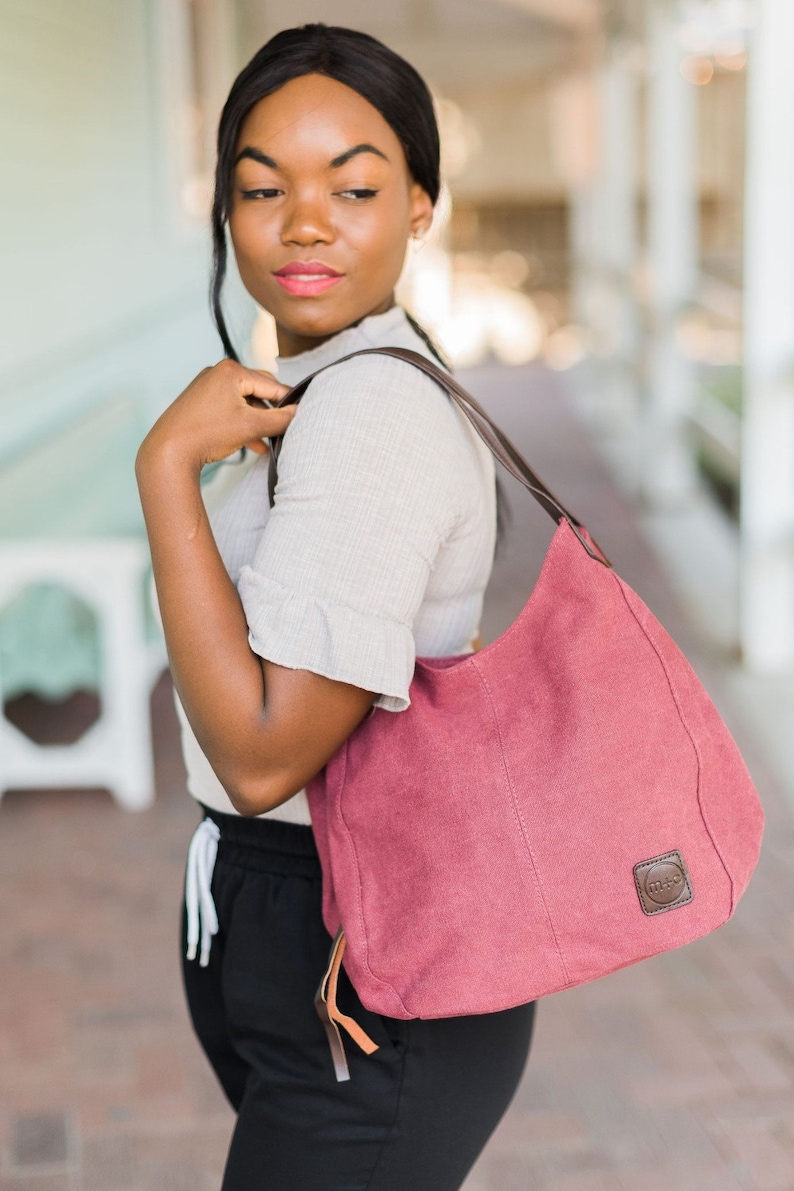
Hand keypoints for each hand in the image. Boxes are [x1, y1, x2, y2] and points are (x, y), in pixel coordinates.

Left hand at [136, 359, 295, 474]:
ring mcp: (207, 386)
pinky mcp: (200, 402)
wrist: (168, 451)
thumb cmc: (207, 434)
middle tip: (285, 430)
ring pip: (245, 402)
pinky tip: (253, 445)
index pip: (272, 385)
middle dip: (272, 412)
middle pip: (259, 391)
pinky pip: (230, 408)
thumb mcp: (251, 427)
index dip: (289, 403)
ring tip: (269, 443)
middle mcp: (218, 372)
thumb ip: (280, 419)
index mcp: (232, 370)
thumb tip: (300, 413)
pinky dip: (242, 424)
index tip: (303, 418)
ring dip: (258, 422)